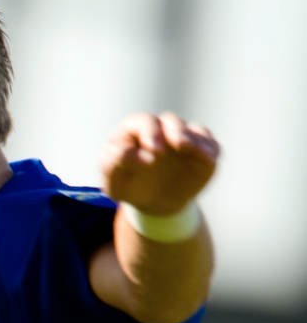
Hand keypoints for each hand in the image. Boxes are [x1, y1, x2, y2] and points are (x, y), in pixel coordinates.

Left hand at [101, 112, 218, 214]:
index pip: (143, 122)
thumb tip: (138, 155)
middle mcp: (162, 129)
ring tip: (191, 150)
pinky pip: (210, 146)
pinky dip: (210, 150)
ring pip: (192, 130)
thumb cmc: (127, 186)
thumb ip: (115, 163)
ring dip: (194, 139)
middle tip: (177, 144)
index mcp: (135, 130)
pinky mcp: (202, 152)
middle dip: (174, 131)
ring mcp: (184, 138)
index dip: (149, 133)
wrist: (151, 202)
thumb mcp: (113, 180)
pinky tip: (208, 159)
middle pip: (170, 121)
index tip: (153, 152)